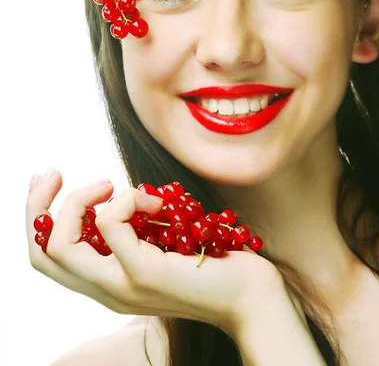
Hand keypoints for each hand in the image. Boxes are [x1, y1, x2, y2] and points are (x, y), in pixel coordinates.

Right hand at [26, 170, 283, 335]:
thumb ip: (134, 228)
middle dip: (37, 204)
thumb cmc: (211, 261)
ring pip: (61, 244)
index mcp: (107, 282)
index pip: (47, 258)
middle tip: (56, 172)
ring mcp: (123, 285)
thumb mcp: (160, 244)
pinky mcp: (146, 274)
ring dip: (80, 199)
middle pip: (40, 252)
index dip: (36, 216)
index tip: (51, 179)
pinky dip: (126, 199)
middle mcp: (106, 290)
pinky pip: (111, 226)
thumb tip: (117, 191)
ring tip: (112, 185)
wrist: (251, 296)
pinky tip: (154, 201)